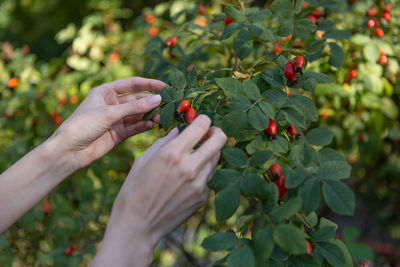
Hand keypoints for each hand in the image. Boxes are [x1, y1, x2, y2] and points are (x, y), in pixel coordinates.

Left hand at [51, 77, 166, 169]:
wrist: (69, 151)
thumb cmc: (83, 125)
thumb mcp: (109, 113)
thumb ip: (135, 107)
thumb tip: (158, 99)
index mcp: (106, 92)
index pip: (132, 84)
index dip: (149, 84)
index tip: (165, 87)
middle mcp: (112, 104)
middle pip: (137, 100)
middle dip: (152, 102)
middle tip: (168, 105)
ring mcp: (115, 119)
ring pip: (138, 114)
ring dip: (150, 115)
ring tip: (163, 117)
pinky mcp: (118, 133)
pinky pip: (135, 127)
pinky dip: (144, 126)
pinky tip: (153, 125)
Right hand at [92, 115, 226, 266]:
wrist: (137, 226)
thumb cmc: (134, 190)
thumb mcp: (143, 160)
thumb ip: (164, 142)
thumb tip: (179, 131)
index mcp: (172, 154)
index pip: (202, 126)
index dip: (203, 119)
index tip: (200, 121)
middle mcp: (190, 167)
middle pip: (219, 140)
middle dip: (215, 132)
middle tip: (207, 134)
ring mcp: (199, 184)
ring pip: (216, 159)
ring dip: (208, 153)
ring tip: (194, 157)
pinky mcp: (202, 197)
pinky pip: (209, 178)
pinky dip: (202, 173)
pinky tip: (187, 179)